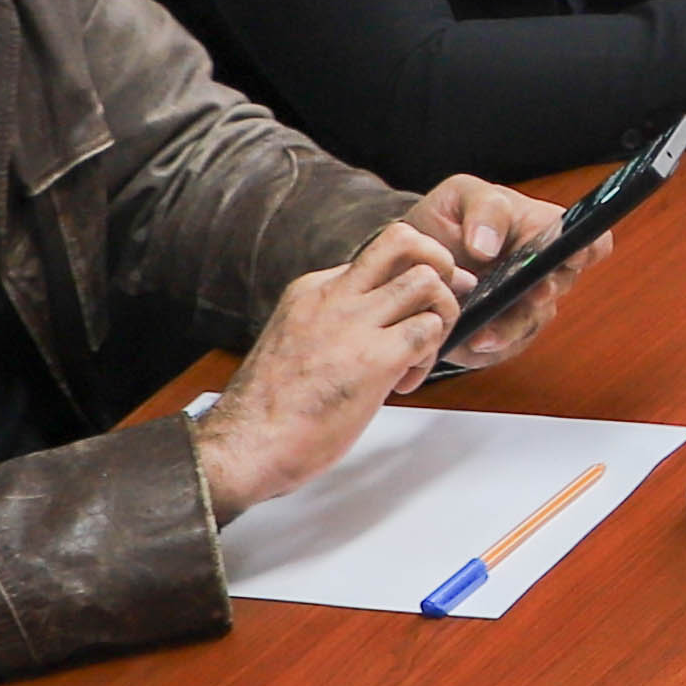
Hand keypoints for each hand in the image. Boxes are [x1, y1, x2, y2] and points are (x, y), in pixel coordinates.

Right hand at [192, 222, 471, 511]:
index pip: (378, 255)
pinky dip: (431, 356)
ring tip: (420, 354)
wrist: (243, 445)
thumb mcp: (297, 342)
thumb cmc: (267, 408)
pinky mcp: (373, 360)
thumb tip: (380, 324)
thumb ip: (335, 324)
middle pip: (403, 240)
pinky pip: (428, 331)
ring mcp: (353, 324)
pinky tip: (405, 383)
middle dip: (440, 263)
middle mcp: (332, 296)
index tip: (413, 308)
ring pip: (428, 281)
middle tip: (438, 305)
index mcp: (311, 291)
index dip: (406, 278)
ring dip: (441, 316)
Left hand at [396, 174, 579, 374]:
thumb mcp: (461, 196)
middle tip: (530, 293)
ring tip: (484, 331)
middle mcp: (545, 272)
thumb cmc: (449, 219)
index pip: (592, 241)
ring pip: (533, 321)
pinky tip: (471, 339)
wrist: (416, 257)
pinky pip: (507, 346)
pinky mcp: (504, 336)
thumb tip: (488, 246)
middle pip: (560, 285)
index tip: (571, 254)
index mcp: (547, 232)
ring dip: (511, 326)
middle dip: (542, 291)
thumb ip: (484, 210)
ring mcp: (526, 307)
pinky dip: (490, 344)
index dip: (589, 248)